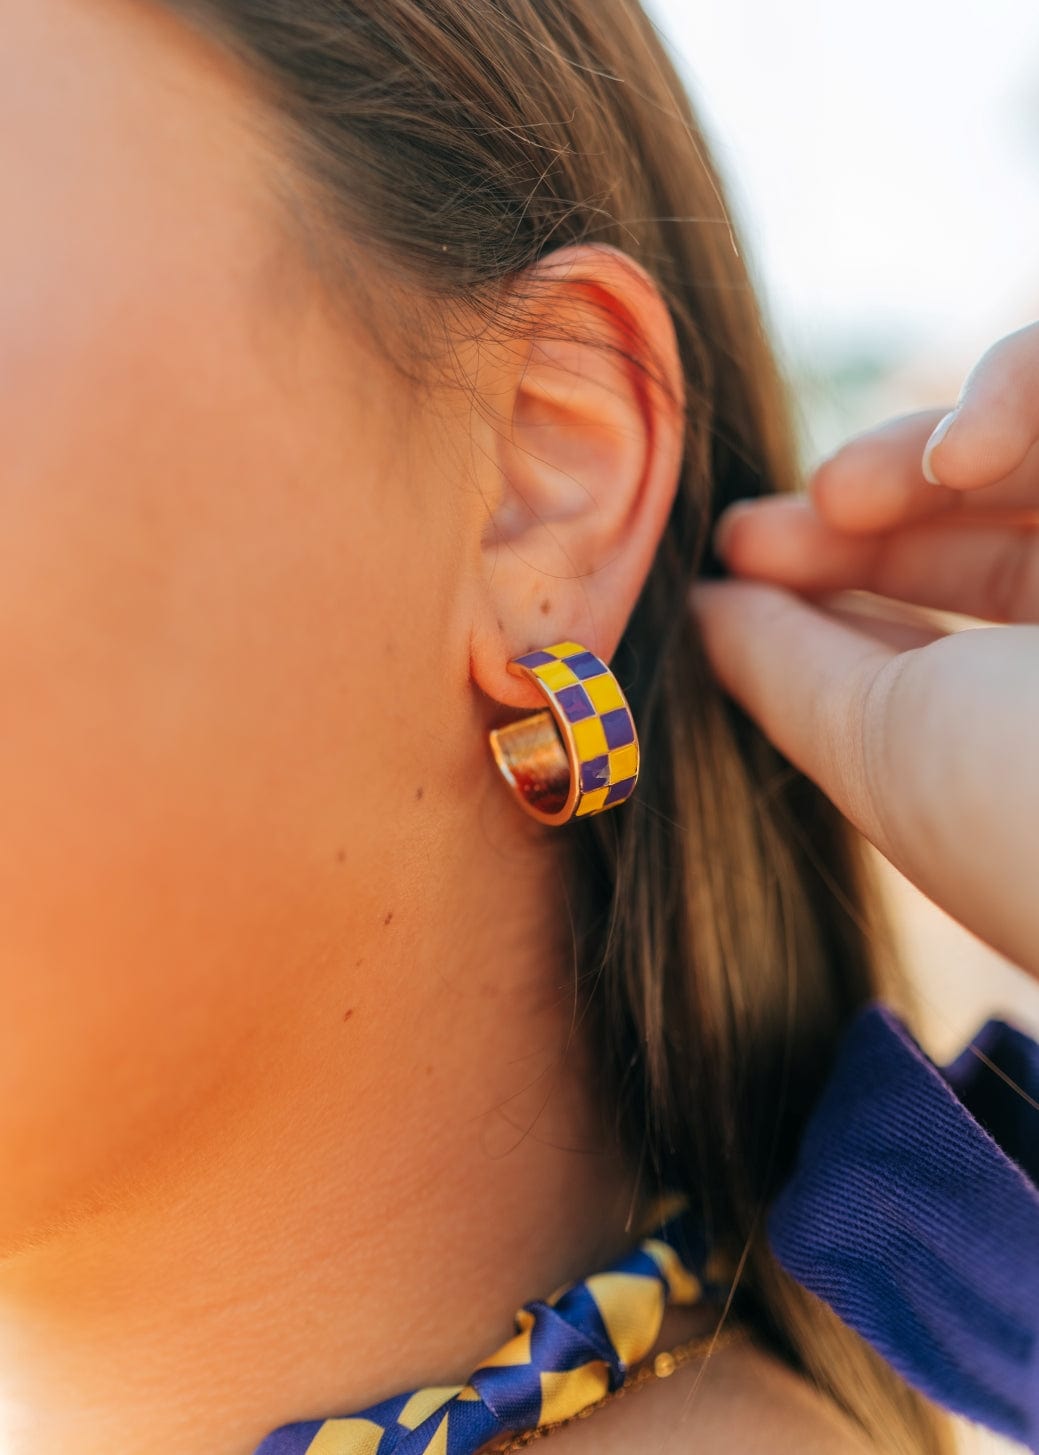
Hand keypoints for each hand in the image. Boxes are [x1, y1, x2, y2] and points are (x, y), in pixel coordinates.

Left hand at [689, 323, 1038, 980]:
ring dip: (919, 451)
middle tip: (758, 528)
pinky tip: (962, 454)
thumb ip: (784, 668)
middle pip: (977, 521)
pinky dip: (1018, 393)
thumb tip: (707, 606)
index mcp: (1035, 722)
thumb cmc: (1020, 810)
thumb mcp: (874, 747)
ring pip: (1035, 446)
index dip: (832, 573)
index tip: (736, 554)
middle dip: (853, 505)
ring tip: (842, 491)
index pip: (928, 620)